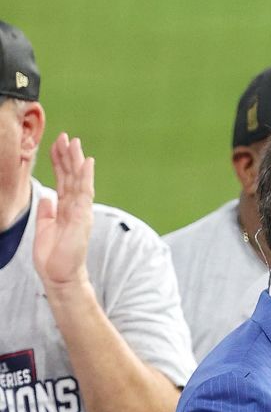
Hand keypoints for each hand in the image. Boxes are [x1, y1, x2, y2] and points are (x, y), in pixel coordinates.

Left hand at [32, 133, 94, 292]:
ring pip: (79, 180)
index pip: (64, 181)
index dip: (60, 163)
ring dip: (76, 160)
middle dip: (68, 156)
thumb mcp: (45, 227)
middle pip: (72, 176)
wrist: (59, 274)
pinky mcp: (83, 216)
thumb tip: (47, 197)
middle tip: (66, 137)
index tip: (57, 146)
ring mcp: (81, 211)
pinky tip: (86, 162)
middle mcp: (75, 207)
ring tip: (74, 143)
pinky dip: (85, 176)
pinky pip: (85, 192)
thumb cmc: (53, 255)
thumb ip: (48, 211)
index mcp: (65, 209)